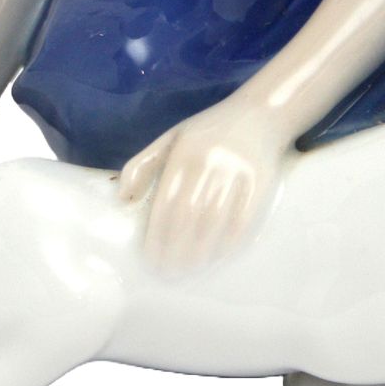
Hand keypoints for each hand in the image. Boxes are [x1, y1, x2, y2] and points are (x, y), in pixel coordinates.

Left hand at [119, 100, 290, 274]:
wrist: (261, 113)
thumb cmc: (210, 130)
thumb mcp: (173, 137)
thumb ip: (144, 163)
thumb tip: (123, 198)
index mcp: (184, 152)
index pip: (166, 202)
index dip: (157, 234)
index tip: (151, 258)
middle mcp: (209, 162)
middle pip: (188, 215)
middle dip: (176, 248)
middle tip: (168, 272)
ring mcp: (236, 172)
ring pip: (213, 220)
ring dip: (200, 250)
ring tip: (190, 269)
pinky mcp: (260, 181)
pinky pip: (242, 218)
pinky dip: (229, 241)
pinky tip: (218, 256)